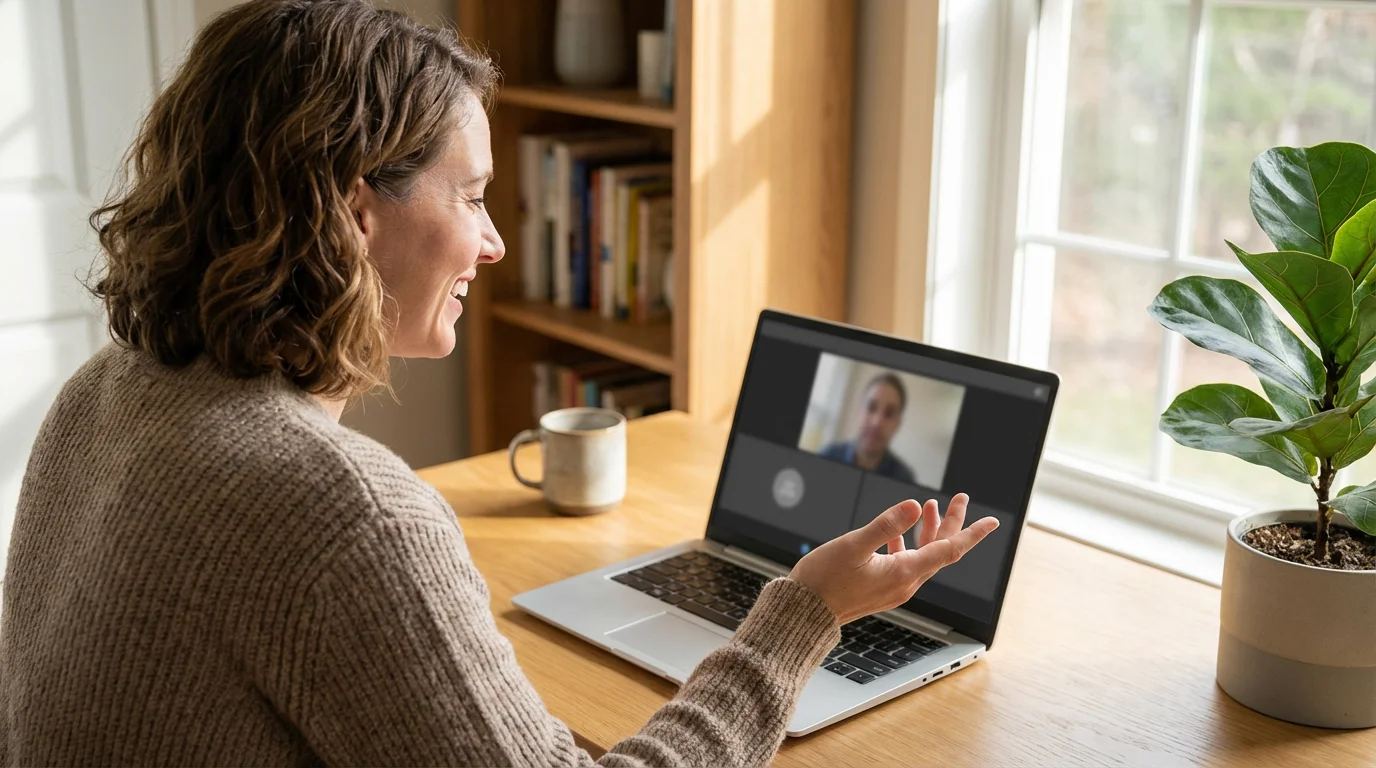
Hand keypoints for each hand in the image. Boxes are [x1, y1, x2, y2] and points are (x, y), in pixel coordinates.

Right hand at [788, 494, 997, 623]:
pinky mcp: (881, 589)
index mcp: (903, 573)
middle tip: (959, 498)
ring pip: (924, 557)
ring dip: (929, 531)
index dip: (971, 532)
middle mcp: (904, 583)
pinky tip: (900, 534)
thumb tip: (914, 505)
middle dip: (951, 523)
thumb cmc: (823, 580)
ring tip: (930, 506)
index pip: (949, 550)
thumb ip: (886, 525)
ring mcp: (894, 588)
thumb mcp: (853, 545)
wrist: (804, 613)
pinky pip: (906, 564)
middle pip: (941, 551)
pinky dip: (909, 544)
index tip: (992, 520)